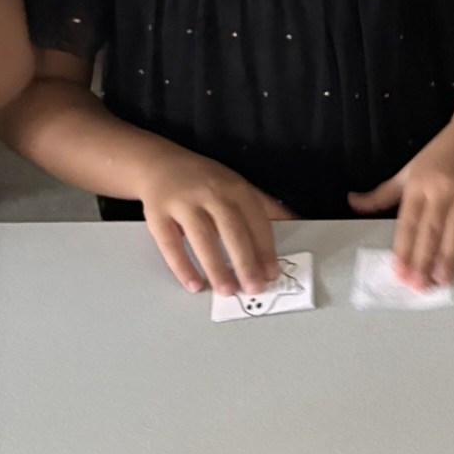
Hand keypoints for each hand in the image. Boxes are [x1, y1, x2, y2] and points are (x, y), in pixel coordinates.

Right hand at [139, 147, 292, 295]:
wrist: (159, 163)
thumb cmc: (206, 181)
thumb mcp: (238, 186)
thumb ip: (265, 206)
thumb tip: (297, 223)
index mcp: (235, 188)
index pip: (255, 221)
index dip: (265, 248)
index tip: (272, 273)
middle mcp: (210, 193)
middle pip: (231, 230)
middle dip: (245, 260)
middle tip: (254, 288)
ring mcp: (182, 203)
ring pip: (201, 237)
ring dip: (215, 266)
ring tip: (227, 290)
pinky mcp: (157, 214)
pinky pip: (169, 244)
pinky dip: (181, 266)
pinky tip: (194, 284)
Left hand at [349, 116, 453, 288]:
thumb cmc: (442, 153)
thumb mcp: (408, 171)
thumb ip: (382, 194)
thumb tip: (352, 202)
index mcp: (420, 185)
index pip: (408, 223)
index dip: (403, 249)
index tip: (399, 272)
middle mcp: (443, 189)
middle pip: (431, 229)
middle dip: (424, 260)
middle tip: (418, 285)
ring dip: (450, 255)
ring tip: (442, 279)